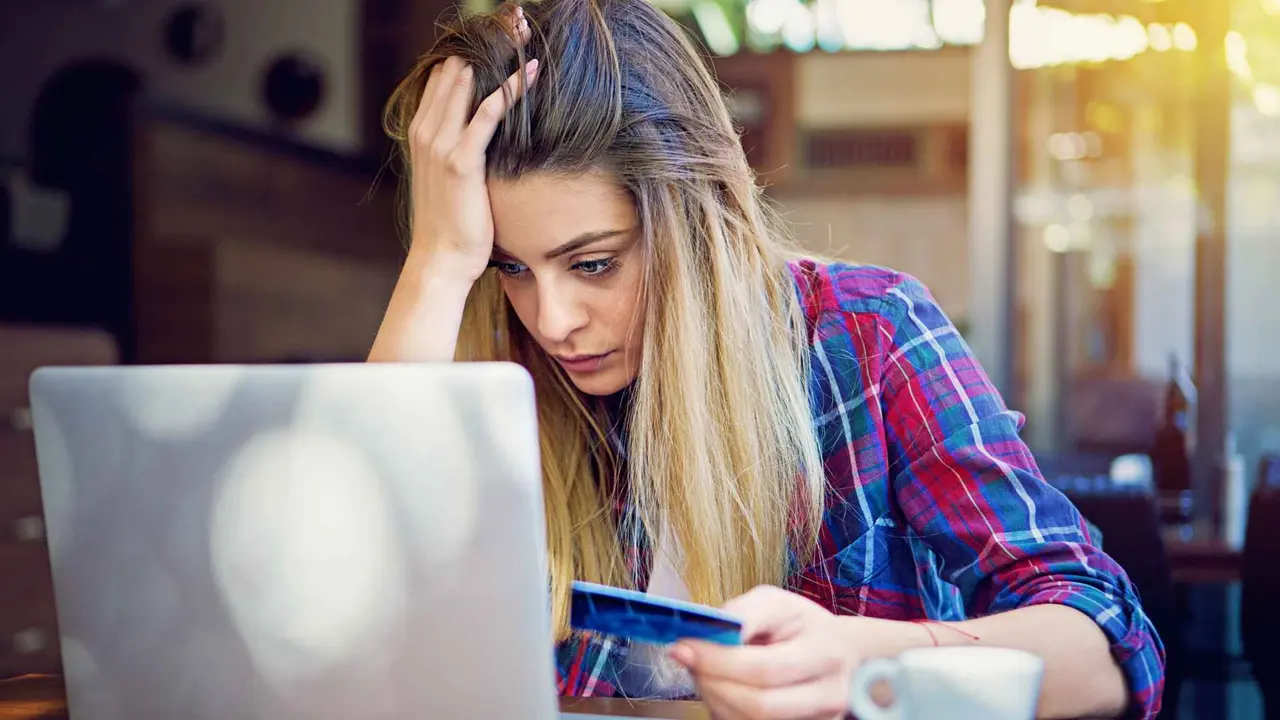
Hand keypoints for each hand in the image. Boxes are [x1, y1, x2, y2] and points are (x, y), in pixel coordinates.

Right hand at [406, 5, 534, 282]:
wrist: (441, 258)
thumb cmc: (452, 223)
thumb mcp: (450, 178)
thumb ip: (458, 149)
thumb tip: (482, 136)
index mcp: (422, 131)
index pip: (443, 78)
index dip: (469, 54)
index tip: (500, 35)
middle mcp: (426, 130)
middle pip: (455, 72)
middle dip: (485, 46)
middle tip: (517, 22)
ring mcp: (441, 144)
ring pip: (470, 85)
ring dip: (499, 58)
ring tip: (524, 33)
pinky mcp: (461, 159)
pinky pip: (489, 113)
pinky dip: (511, 90)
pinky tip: (531, 72)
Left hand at [670, 586, 908, 719]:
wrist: (837, 651)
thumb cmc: (800, 624)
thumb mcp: (775, 602)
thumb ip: (741, 612)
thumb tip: (702, 633)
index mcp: (824, 651)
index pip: (763, 668)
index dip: (716, 661)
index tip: (683, 647)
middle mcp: (830, 694)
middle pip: (758, 704)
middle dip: (711, 684)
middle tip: (690, 663)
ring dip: (715, 700)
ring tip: (708, 674)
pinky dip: (728, 712)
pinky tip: (725, 691)